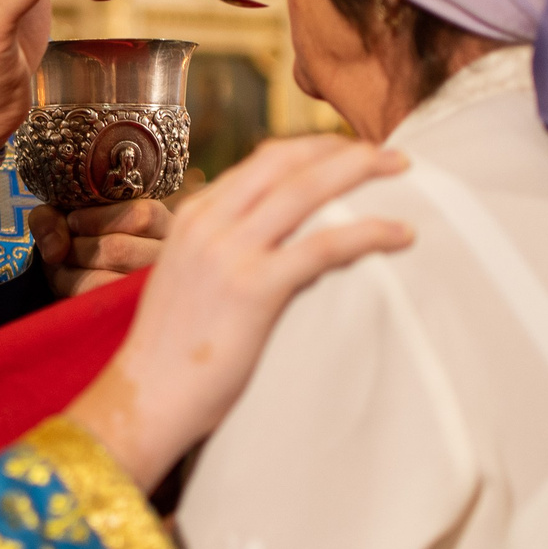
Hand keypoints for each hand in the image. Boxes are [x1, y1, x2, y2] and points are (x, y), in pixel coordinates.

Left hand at [33, 197, 171, 296]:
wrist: (84, 279)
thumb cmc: (84, 243)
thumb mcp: (66, 219)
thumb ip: (50, 219)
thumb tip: (55, 250)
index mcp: (163, 225)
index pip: (140, 216)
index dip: (96, 219)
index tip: (74, 222)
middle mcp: (167, 260)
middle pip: (118, 249)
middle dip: (76, 249)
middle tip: (66, 251)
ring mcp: (152, 292)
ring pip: (106, 280)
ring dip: (70, 273)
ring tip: (67, 268)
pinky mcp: (130, 315)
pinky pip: (97, 305)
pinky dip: (73, 292)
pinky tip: (72, 287)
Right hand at [66, 137, 412, 488]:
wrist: (144, 399)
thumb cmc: (170, 356)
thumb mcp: (191, 284)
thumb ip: (226, 255)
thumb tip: (287, 250)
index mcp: (193, 217)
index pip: (261, 162)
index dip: (311, 150)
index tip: (347, 153)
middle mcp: (209, 223)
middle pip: (286, 161)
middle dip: (342, 149)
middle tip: (387, 153)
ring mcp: (228, 253)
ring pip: (307, 190)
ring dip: (361, 172)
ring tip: (403, 170)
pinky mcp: (253, 289)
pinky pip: (322, 246)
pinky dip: (368, 233)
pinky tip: (400, 234)